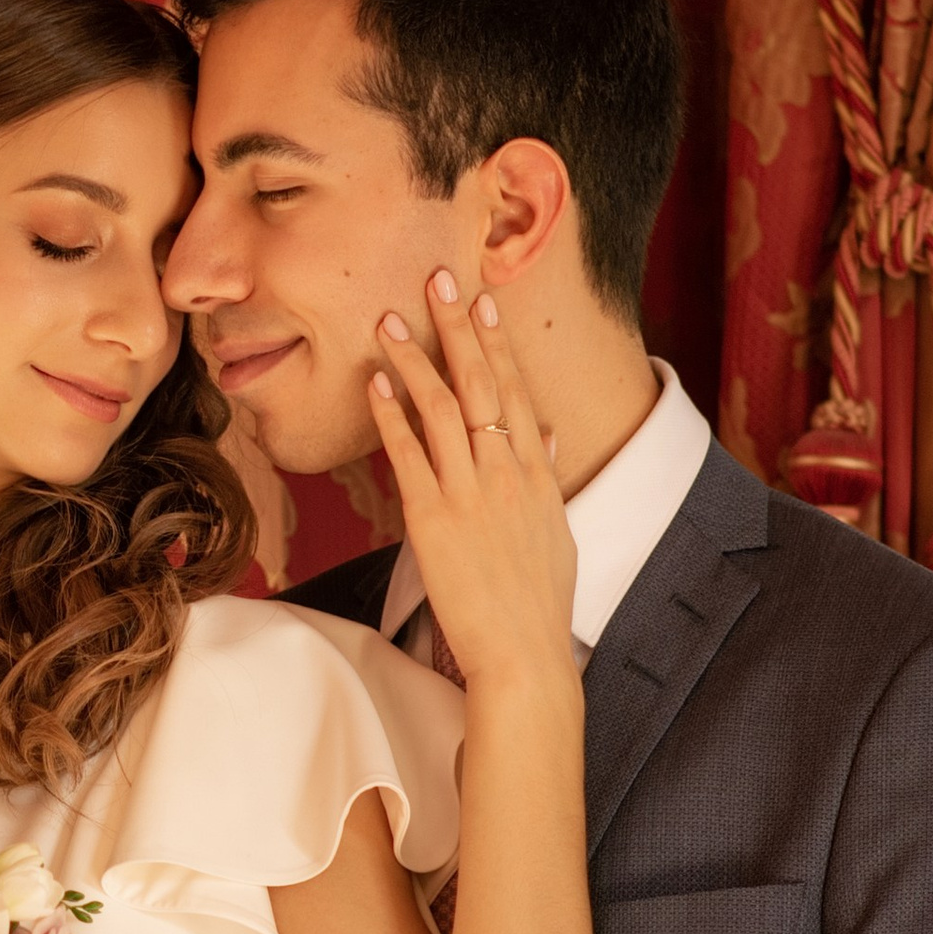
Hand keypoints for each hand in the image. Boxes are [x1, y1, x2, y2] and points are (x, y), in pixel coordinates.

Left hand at [369, 274, 575, 692]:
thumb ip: (550, 479)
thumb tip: (548, 436)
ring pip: (442, 408)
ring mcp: (471, 493)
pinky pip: (408, 455)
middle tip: (437, 279)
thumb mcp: (559, 534)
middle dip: (458, 327)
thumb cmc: (539, 603)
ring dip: (414, 359)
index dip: (497, 343)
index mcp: (537, 474)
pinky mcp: (434, 520)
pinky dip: (390, 414)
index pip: (516, 392)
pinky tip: (373, 382)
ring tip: (388, 321)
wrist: (524, 654)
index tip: (483, 301)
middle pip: (482, 383)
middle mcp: (507, 473)